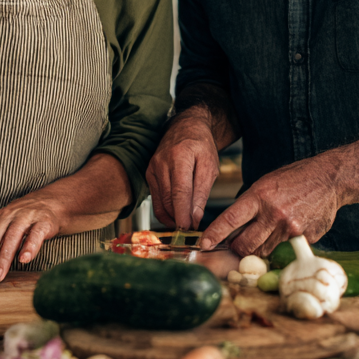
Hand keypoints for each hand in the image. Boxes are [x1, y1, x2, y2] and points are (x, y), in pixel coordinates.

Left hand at [0, 191, 65, 291]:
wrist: (49, 202)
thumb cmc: (21, 221)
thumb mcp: (1, 229)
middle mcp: (6, 218)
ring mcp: (24, 218)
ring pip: (11, 238)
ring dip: (3, 259)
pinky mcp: (42, 222)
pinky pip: (35, 234)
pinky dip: (29, 247)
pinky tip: (24, 259)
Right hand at [146, 115, 219, 229]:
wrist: (185, 128)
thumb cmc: (201, 146)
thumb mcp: (209, 166)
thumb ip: (202, 192)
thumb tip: (194, 217)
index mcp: (179, 157)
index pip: (179, 193)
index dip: (183, 214)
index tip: (189, 229)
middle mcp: (161, 163)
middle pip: (167, 201)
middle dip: (179, 219)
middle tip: (192, 230)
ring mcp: (152, 169)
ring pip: (159, 203)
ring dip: (172, 218)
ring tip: (186, 223)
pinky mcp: (149, 174)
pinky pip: (155, 199)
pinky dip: (165, 211)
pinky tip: (177, 214)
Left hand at [200, 157, 339, 255]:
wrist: (329, 179)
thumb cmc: (294, 179)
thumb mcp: (265, 184)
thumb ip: (249, 205)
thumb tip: (232, 227)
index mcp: (259, 197)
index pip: (229, 220)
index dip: (214, 235)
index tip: (203, 244)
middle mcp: (274, 215)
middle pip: (245, 245)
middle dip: (237, 248)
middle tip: (237, 244)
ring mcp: (290, 229)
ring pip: (264, 251)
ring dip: (259, 248)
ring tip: (265, 233)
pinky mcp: (305, 239)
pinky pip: (285, 249)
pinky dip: (281, 244)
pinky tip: (288, 229)